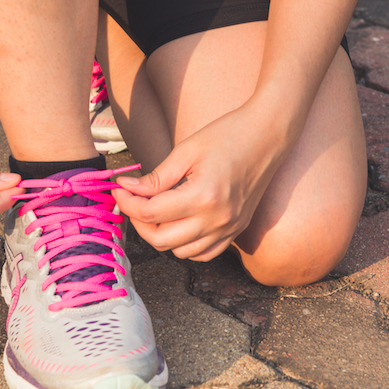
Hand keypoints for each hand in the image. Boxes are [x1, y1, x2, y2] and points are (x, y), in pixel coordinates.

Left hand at [112, 103, 290, 260]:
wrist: (268, 135)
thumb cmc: (228, 135)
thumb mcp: (186, 151)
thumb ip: (156, 177)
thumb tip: (127, 189)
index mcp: (203, 197)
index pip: (151, 213)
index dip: (127, 202)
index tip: (119, 189)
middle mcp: (217, 219)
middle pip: (161, 239)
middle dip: (139, 222)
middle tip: (132, 201)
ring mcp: (229, 228)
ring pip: (180, 252)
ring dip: (161, 235)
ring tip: (155, 211)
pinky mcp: (236, 230)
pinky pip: (204, 254)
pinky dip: (185, 246)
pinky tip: (178, 224)